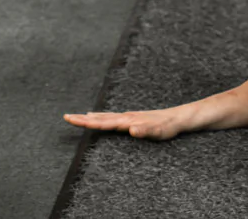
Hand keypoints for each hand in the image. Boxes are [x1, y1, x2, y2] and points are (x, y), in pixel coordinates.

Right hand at [63, 104, 195, 140]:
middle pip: (101, 118)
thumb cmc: (170, 126)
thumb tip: (131, 129)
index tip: (71, 118)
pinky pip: (114, 118)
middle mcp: (128, 116)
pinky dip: (103, 117)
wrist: (180, 118)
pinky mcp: (134, 119)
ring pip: (107, 116)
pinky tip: (100, 117)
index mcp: (129, 120)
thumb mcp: (159, 131)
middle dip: (83, 118)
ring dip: (92, 117)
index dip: (86, 122)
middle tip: (66, 116)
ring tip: (79, 116)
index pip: (103, 122)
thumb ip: (145, 130)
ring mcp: (131, 116)